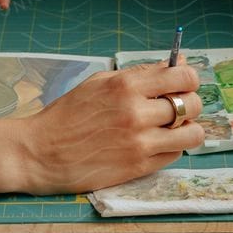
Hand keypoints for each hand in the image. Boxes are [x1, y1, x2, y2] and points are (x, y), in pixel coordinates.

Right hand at [0, 56, 205, 194]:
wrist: (40, 152)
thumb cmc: (68, 115)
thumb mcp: (99, 83)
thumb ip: (140, 74)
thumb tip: (177, 66)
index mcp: (126, 85)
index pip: (183, 77)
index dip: (189, 80)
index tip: (183, 84)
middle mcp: (137, 112)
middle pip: (192, 104)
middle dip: (190, 104)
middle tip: (177, 108)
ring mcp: (140, 142)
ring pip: (192, 134)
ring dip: (187, 130)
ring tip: (172, 129)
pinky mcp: (138, 167)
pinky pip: (174, 154)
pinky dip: (171, 148)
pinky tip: (154, 144)